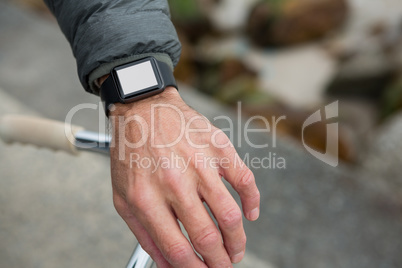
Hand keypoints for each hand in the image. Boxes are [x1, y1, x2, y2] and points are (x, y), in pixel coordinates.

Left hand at [109, 87, 259, 266]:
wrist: (143, 108)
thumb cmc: (131, 153)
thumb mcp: (124, 196)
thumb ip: (145, 233)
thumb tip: (168, 265)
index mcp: (146, 197)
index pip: (177, 248)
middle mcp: (175, 182)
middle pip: (207, 236)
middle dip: (219, 262)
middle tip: (223, 267)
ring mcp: (200, 163)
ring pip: (229, 215)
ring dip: (237, 241)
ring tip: (235, 251)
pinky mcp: (218, 148)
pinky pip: (245, 181)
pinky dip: (253, 202)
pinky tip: (251, 215)